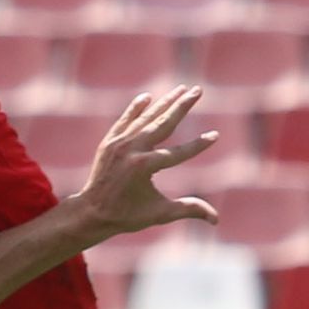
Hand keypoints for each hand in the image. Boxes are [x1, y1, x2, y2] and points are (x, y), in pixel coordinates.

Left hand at [73, 87, 219, 244]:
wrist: (92, 212)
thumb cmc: (128, 215)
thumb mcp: (160, 213)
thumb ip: (188, 209)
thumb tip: (216, 219)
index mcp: (145, 167)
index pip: (178, 152)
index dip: (198, 145)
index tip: (215, 135)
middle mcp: (132, 150)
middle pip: (164, 123)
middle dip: (183, 106)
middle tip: (198, 90)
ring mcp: (119, 143)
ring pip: (146, 117)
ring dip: (165, 102)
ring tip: (182, 89)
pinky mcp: (110, 141)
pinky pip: (125, 120)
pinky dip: (136, 108)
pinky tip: (148, 97)